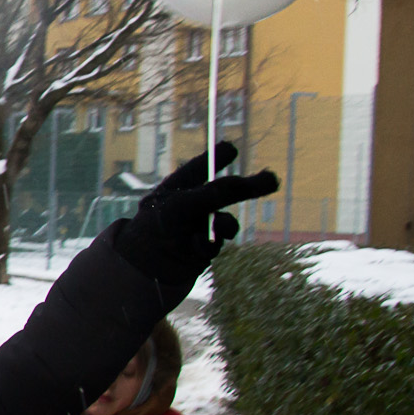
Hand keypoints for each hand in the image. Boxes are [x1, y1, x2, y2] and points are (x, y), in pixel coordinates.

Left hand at [113, 142, 277, 285]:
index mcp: (175, 190)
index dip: (215, 159)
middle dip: (247, 187)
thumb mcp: (180, 204)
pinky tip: (196, 245)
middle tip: (272, 179)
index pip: (198, 170)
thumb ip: (212, 194)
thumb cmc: (155, 227)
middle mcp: (188, 207)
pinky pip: (216, 244)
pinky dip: (209, 243)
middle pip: (223, 193)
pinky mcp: (201, 249)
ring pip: (225, 223)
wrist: (142, 266)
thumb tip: (241, 187)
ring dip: (225, 225)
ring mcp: (197, 228)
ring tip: (214, 228)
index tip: (230, 148)